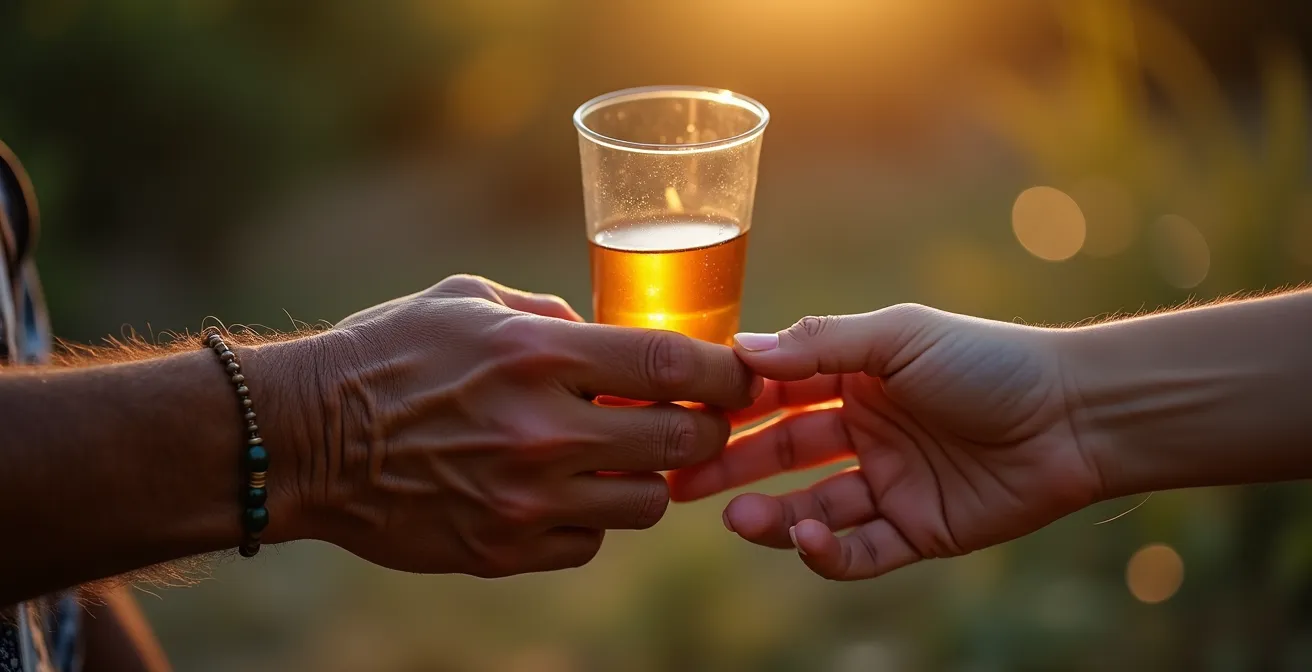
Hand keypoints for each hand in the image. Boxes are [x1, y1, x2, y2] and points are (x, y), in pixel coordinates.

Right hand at [290, 275, 756, 576]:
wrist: (304, 439)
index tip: (739, 375)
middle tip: (693, 421)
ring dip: (647, 478)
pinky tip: (563, 491)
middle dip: (703, 430)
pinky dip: (591, 517)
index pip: (673, 366)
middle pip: (681, 443)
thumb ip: (551, 316)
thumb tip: (608, 336)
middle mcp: (543, 431)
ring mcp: (525, 499)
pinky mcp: (503, 549)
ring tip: (617, 457)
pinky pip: (590, 542)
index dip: (724, 373)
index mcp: (538, 355)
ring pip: (647, 504)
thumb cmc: (387, 354)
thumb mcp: (468, 302)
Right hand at [669, 304, 1100, 580]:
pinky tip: (809, 537)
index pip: (776, 390)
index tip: (681, 411)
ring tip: (737, 517)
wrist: (1075, 416)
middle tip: (680, 481)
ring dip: (771, 514)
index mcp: (856, 377)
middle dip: (730, 466)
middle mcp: (865, 429)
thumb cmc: (988, 361)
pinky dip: (828, 551)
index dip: (730, 403)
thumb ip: (822, 345)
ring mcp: (889, 483)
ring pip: (811, 506)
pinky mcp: (917, 531)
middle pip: (780, 453)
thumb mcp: (898, 338)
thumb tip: (742, 351)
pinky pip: (859, 550)